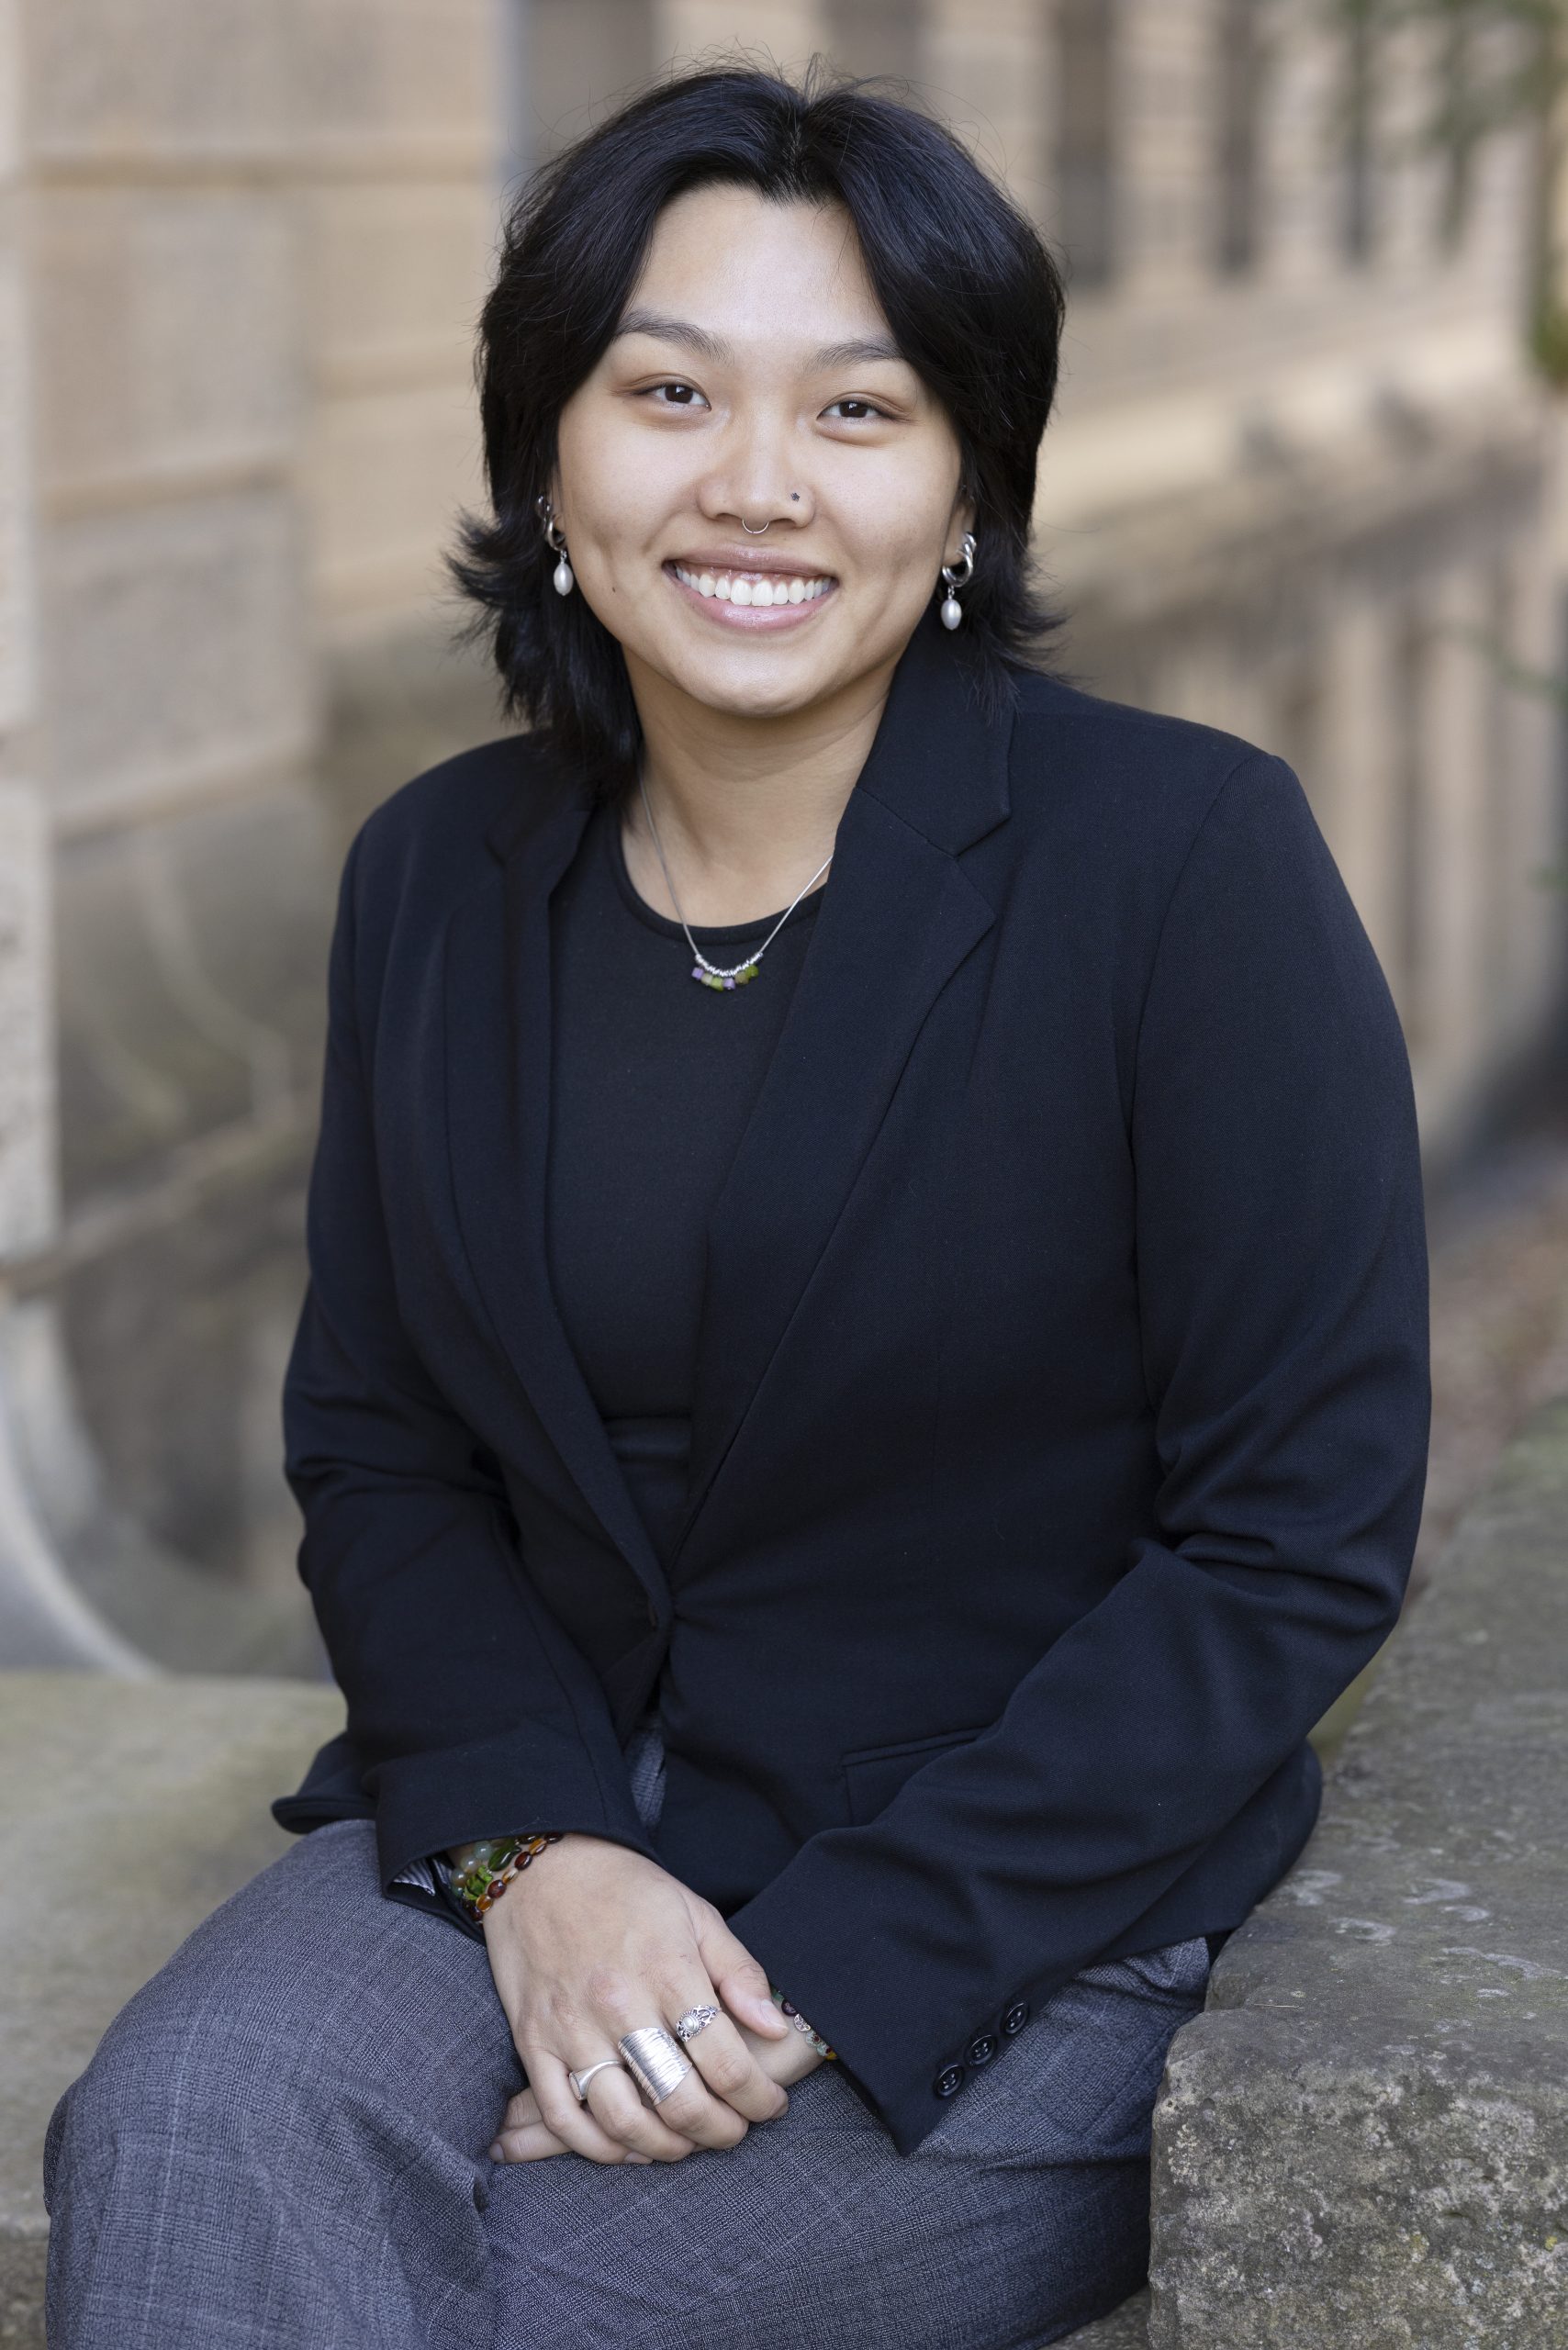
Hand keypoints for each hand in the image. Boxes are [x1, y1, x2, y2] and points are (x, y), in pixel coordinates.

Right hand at [479, 1832, 796, 2166]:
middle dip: (720, 2132)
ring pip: (622, 2120)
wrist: (542, 1866)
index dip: (759, 2099)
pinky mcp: (532, 2041)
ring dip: (666, 2148)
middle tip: (736, 2131)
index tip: (772, 2105)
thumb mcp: (696, 1914)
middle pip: (679, 2101)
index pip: (726, 2062)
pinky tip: (630, 2145)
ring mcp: (570, 2027)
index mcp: (668, 1970)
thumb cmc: (628, 1890)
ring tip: (689, 2141)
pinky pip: (563, 2117)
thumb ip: (739, 1972)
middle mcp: (619, 2003)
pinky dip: (599, 2148)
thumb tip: (775, 2028)